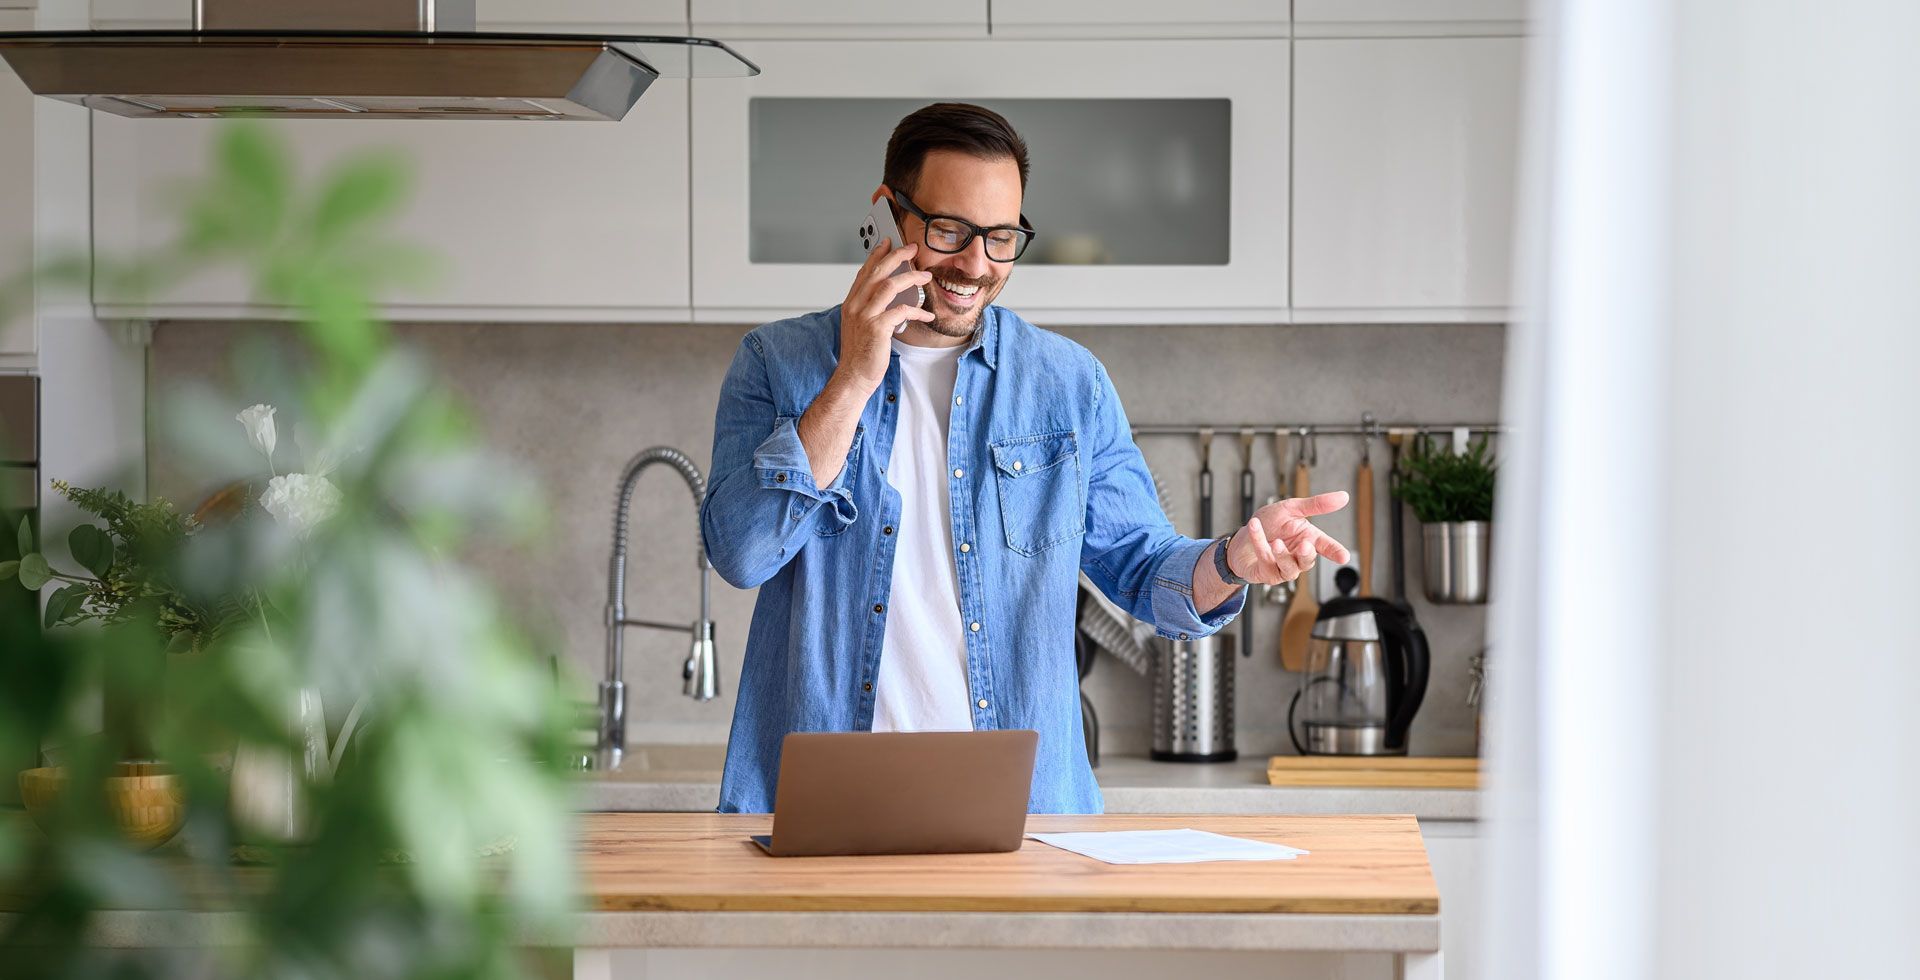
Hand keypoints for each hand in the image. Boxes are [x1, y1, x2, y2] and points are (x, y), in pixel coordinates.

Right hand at [834, 240, 935, 393]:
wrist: (853, 377)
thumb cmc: (860, 354)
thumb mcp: (861, 325)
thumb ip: (872, 308)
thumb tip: (894, 296)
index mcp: (851, 303)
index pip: (864, 272)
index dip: (877, 255)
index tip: (888, 243)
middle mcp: (856, 306)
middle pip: (877, 272)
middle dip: (896, 256)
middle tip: (912, 248)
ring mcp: (865, 316)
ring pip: (889, 286)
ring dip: (910, 277)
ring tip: (926, 276)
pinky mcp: (877, 328)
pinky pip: (902, 311)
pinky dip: (917, 311)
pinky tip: (927, 314)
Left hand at [1224, 492, 1352, 584]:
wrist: (1241, 538)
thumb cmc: (1268, 524)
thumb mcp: (1291, 508)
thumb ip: (1316, 505)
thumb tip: (1343, 496)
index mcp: (1307, 539)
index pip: (1325, 547)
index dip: (1335, 552)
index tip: (1344, 557)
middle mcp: (1297, 556)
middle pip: (1308, 561)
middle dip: (1307, 555)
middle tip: (1304, 546)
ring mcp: (1283, 568)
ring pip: (1289, 568)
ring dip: (1283, 555)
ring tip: (1276, 543)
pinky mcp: (1267, 574)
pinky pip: (1266, 562)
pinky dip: (1259, 543)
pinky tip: (1255, 528)